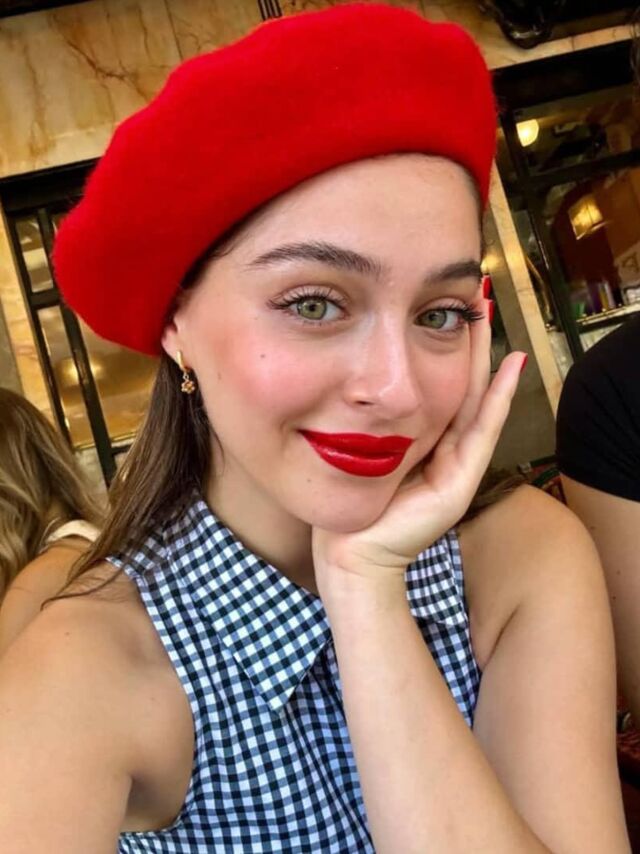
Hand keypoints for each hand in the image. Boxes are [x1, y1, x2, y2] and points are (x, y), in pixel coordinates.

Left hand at [312, 298, 526, 598]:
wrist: (348, 552)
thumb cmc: (345, 502)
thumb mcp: (356, 448)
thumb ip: (364, 421)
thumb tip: (350, 380)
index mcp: (420, 442)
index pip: (436, 386)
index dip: (444, 348)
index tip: (444, 308)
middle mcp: (443, 451)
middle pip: (461, 386)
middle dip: (468, 343)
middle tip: (474, 298)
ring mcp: (457, 468)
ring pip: (476, 401)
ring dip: (484, 359)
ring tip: (487, 317)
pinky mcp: (460, 484)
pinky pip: (482, 432)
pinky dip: (499, 399)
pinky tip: (510, 366)